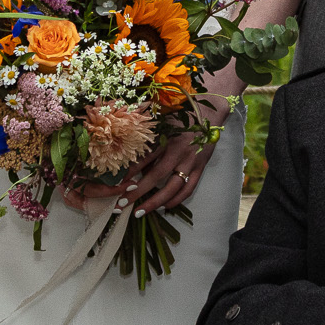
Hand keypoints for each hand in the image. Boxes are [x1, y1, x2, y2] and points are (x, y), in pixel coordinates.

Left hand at [62, 100, 230, 216]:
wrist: (209, 112)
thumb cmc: (180, 115)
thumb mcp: (161, 124)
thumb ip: (148, 141)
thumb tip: (131, 162)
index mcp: (167, 137)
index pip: (145, 159)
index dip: (130, 173)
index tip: (116, 185)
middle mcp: (179, 152)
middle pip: (156, 177)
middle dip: (138, 193)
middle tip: (121, 205)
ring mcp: (191, 161)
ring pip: (173, 188)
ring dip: (156, 202)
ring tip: (140, 212)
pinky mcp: (200, 167)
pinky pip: (189, 188)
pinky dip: (177, 199)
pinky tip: (165, 206)